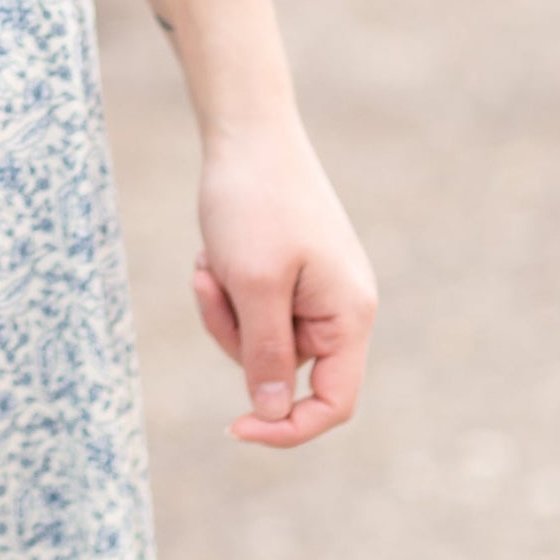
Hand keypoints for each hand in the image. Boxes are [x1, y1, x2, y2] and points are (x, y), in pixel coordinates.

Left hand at [192, 117, 376, 446]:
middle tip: (210, 281)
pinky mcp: (288, 273)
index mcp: (349, 315)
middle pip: (282, 369)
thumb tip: (272, 415)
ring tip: (212, 258)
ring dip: (224, 307)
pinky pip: (249, 307)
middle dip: (234, 334)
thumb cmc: (254, 201)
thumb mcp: (253, 283)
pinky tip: (214, 249)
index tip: (234, 428)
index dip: (287, 428)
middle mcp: (340, 308)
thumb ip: (265, 353)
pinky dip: (224, 286)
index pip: (333, 403)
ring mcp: (314, 290)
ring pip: (257, 338)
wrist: (247, 131)